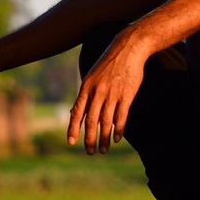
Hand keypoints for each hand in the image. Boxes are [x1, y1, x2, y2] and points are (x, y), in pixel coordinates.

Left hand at [66, 29, 147, 154]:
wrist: (128, 48)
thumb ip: (87, 93)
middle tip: (90, 152)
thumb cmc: (109, 63)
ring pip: (106, 122)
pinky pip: (121, 116)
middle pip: (91, 121)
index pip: (77, 112)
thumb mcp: (93, 75)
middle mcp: (98, 92)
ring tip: (103, 149)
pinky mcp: (126, 95)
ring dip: (104, 138)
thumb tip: (78, 111)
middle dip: (89, 139)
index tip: (71, 142)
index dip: (73, 128)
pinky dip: (118, 129)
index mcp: (87, 87)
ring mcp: (112, 94)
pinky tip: (116, 138)